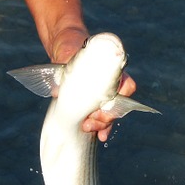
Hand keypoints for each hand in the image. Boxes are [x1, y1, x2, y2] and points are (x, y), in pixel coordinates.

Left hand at [50, 28, 137, 142]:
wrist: (65, 50)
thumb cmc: (69, 48)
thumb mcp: (66, 55)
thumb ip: (63, 68)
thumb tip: (57, 93)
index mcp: (112, 69)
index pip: (126, 86)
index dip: (119, 99)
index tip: (104, 106)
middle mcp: (113, 83)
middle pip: (119, 105)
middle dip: (107, 117)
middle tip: (91, 122)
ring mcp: (105, 94)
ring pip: (112, 113)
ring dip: (103, 125)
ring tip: (91, 130)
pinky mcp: (94, 102)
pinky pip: (102, 116)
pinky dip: (101, 127)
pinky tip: (99, 136)